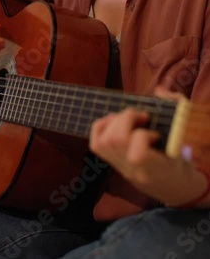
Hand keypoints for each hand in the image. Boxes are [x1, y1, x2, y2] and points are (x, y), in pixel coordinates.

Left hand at [89, 104, 207, 205]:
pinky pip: (96, 143)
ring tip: (130, 119)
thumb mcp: (182, 143)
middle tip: (142, 117)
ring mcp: (119, 167)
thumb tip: (159, 91)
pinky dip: (102, 126)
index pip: (138, 155)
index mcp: (155, 169)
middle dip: (127, 119)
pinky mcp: (111, 163)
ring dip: (115, 121)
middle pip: (116, 140)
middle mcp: (132, 170)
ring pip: (103, 141)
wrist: (169, 187)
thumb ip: (176, 116)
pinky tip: (116, 122)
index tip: (155, 134)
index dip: (142, 137)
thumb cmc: (177, 162)